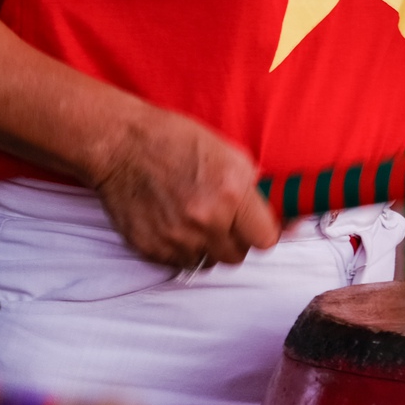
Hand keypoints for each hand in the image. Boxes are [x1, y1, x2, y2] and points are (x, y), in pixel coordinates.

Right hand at [85, 102, 280, 268]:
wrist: (122, 145)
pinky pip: (180, 264)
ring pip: (209, 262)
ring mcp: (178, 237)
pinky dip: (181, 250)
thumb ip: (254, 188)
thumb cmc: (175, 141)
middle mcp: (207, 219)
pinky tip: (174, 224)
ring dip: (207, 247)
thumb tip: (281, 216)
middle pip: (237, 256)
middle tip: (223, 220)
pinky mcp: (153, 249)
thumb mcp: (229, 153)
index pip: (266, 240)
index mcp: (232, 191)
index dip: (262, 232)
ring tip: (195, 220)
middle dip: (235, 240)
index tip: (255, 227)